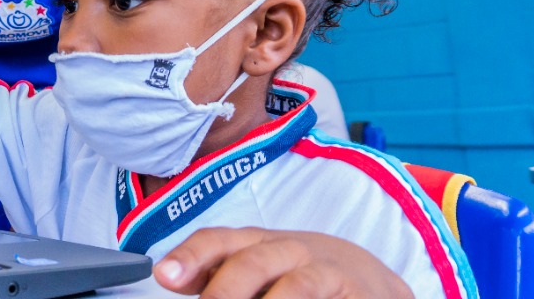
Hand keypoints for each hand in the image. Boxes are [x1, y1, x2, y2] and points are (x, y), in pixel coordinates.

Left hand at [153, 227, 412, 298]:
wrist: (368, 280)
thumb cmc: (296, 276)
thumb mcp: (254, 269)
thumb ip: (213, 274)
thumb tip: (169, 277)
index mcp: (254, 242)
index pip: (217, 241)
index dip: (191, 256)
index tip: (165, 276)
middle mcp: (286, 250)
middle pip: (251, 262)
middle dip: (226, 290)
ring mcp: (322, 271)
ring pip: (294, 286)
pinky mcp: (353, 291)